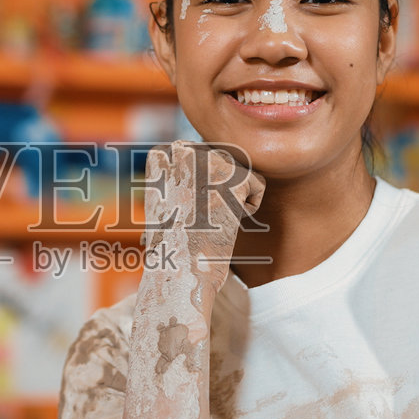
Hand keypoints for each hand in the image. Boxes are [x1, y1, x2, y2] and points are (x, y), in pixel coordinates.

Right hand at [144, 141, 264, 288]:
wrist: (179, 269)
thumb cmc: (174, 240)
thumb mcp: (169, 194)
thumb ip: (186, 167)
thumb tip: (206, 150)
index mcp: (161, 153)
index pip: (201, 158)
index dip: (199, 188)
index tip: (182, 209)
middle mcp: (181, 149)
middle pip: (222, 161)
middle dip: (218, 192)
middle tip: (196, 217)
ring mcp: (207, 159)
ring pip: (240, 172)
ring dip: (231, 200)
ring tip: (207, 218)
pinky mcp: (234, 176)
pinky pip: (257, 185)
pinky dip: (247, 209)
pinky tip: (223, 221)